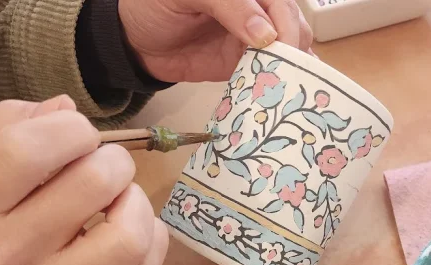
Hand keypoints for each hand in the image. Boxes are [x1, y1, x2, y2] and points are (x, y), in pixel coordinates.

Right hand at [0, 97, 168, 264]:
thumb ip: (14, 122)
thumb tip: (66, 106)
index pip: (26, 150)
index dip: (68, 127)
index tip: (76, 132)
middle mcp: (10, 251)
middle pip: (93, 182)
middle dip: (112, 159)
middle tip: (102, 164)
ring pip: (129, 234)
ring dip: (136, 201)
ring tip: (119, 197)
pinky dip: (151, 234)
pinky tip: (129, 224)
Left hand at [119, 0, 313, 82]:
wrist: (134, 40)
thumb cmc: (155, 5)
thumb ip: (230, 7)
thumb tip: (266, 34)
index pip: (280, 3)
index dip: (286, 23)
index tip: (280, 46)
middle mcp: (256, 10)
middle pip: (293, 24)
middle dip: (295, 45)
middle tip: (289, 69)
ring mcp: (253, 38)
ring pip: (290, 48)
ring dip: (295, 65)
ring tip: (294, 83)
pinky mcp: (245, 64)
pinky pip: (272, 71)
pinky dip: (284, 80)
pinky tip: (292, 90)